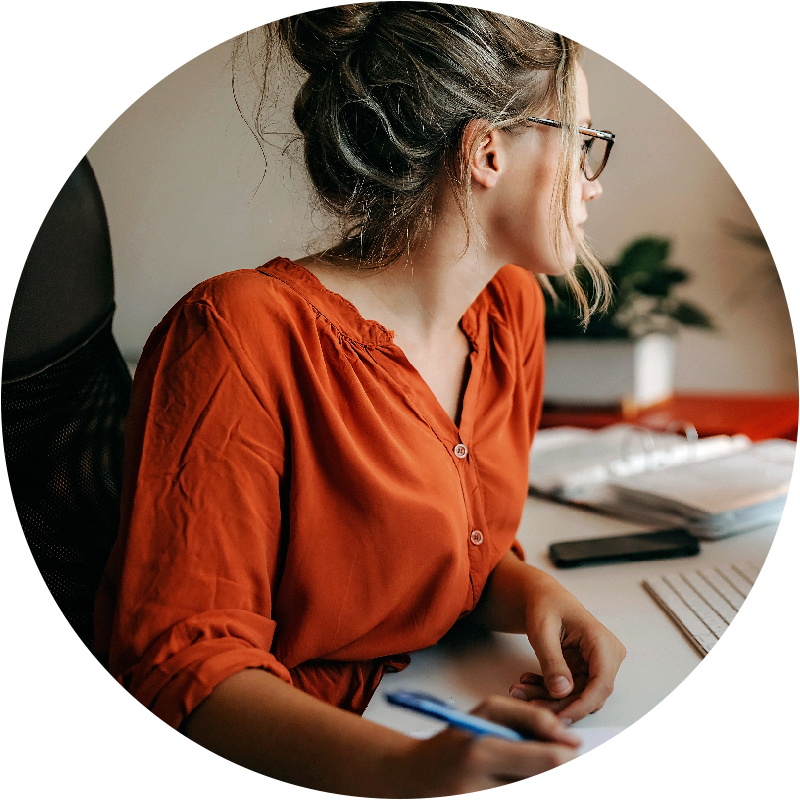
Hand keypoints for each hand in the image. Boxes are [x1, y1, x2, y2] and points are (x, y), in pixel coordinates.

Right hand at [388, 695, 591, 796]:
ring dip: (562, 792)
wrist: (416, 778)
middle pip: (553, 790)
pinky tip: (544, 789)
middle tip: (589, 777)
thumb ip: (530, 716)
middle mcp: (483, 788)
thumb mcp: (486, 712)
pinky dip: (543, 799)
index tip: (584, 757)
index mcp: (484, 752)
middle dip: (579, 783)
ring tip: (566, 782)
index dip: (579, 761)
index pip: (550, 762)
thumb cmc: (453, 742)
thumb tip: (571, 738)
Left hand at [509, 579, 626, 723]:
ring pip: (577, 696)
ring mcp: (597, 665)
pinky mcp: (585, 671)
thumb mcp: (542, 630)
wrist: (544, 598)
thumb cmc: (546, 605)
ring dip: (549, 698)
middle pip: (588, 694)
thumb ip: (552, 660)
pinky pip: (570, 690)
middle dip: (557, 703)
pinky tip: (527, 683)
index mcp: (602, 641)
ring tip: (520, 690)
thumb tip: (562, 691)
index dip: (582, 705)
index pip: (601, 683)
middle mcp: (606, 656)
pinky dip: (548, 690)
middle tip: (527, 702)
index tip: (559, 719)